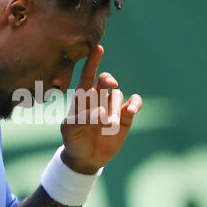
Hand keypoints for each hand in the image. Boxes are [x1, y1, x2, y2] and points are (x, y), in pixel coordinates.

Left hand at [60, 45, 142, 173]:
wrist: (86, 157)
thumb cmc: (74, 140)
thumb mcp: (71, 131)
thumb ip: (82, 119)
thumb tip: (101, 111)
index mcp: (82, 98)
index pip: (87, 76)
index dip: (92, 62)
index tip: (98, 48)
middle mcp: (98, 98)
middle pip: (105, 80)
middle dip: (108, 79)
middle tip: (110, 84)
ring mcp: (112, 106)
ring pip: (118, 96)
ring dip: (115, 108)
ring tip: (108, 125)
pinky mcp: (125, 115)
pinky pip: (133, 102)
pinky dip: (135, 103)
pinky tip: (132, 109)